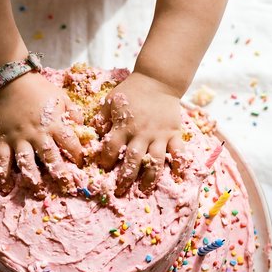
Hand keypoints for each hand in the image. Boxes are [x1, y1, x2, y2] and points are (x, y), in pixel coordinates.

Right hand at [0, 72, 83, 192]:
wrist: (10, 80)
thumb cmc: (39, 89)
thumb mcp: (62, 97)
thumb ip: (74, 113)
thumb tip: (82, 128)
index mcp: (54, 124)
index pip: (70, 144)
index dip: (78, 156)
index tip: (80, 165)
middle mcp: (37, 134)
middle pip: (51, 158)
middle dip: (60, 174)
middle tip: (66, 187)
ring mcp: (19, 138)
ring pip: (26, 162)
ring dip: (32, 178)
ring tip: (37, 191)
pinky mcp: (3, 139)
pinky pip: (2, 158)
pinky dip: (2, 172)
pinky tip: (4, 185)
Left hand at [98, 72, 185, 195]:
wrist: (157, 80)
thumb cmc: (131, 91)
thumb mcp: (110, 101)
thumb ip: (101, 119)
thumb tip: (92, 135)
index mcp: (123, 125)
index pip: (111, 148)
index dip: (105, 161)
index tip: (102, 170)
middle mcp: (141, 133)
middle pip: (132, 160)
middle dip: (125, 178)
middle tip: (120, 192)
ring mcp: (159, 134)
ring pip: (155, 160)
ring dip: (150, 178)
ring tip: (145, 191)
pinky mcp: (173, 133)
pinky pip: (178, 151)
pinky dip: (179, 164)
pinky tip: (178, 177)